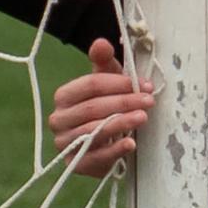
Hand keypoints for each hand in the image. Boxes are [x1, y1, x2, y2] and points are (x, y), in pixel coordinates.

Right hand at [49, 38, 155, 176]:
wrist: (103, 146)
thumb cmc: (106, 109)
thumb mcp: (106, 83)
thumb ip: (103, 63)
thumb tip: (101, 42)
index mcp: (64, 96)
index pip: (90, 85)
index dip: (118, 83)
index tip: (143, 84)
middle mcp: (58, 119)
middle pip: (93, 108)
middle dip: (124, 103)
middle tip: (149, 101)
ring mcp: (65, 143)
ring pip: (93, 131)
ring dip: (121, 123)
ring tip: (143, 118)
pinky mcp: (75, 164)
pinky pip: (95, 157)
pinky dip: (114, 150)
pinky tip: (131, 143)